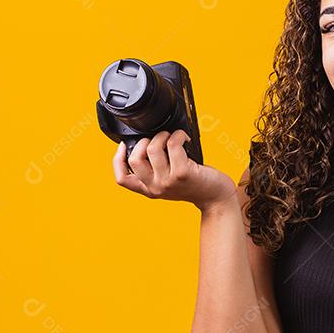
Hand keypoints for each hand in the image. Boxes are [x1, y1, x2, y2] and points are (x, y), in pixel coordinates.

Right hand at [112, 130, 235, 210]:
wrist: (216, 197)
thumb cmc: (194, 185)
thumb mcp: (168, 181)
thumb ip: (154, 170)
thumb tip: (143, 142)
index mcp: (149, 189)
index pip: (122, 179)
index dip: (117, 159)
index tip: (124, 145)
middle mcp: (156, 187)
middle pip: (135, 159)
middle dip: (144, 141)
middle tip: (159, 139)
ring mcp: (168, 181)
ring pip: (153, 148)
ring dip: (163, 135)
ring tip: (173, 138)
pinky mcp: (182, 173)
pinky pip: (172, 144)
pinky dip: (178, 135)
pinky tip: (184, 138)